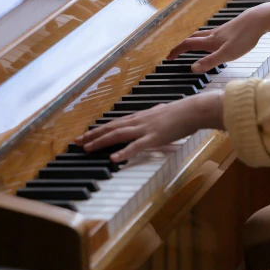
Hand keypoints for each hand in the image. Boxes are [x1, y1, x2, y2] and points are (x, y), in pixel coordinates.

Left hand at [75, 91, 223, 162]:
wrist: (193, 110)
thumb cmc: (181, 112)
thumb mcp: (162, 113)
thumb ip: (154, 116)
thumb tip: (152, 114)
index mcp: (140, 117)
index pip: (114, 124)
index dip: (98, 130)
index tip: (84, 135)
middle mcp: (138, 122)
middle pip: (110, 128)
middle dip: (92, 136)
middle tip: (77, 142)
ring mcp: (145, 129)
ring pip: (118, 135)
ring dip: (101, 142)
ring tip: (87, 148)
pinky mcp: (154, 138)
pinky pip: (135, 147)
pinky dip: (123, 153)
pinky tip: (113, 159)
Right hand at [167, 0, 269, 72]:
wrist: (258, 19)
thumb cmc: (244, 37)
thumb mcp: (227, 54)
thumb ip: (210, 62)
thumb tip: (192, 68)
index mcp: (210, 41)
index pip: (188, 45)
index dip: (176, 51)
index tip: (168, 57)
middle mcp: (213, 35)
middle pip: (192, 39)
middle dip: (182, 46)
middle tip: (175, 52)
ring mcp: (221, 31)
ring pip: (202, 35)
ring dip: (193, 41)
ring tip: (190, 47)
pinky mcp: (230, 29)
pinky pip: (213, 34)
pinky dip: (206, 39)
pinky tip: (214, 42)